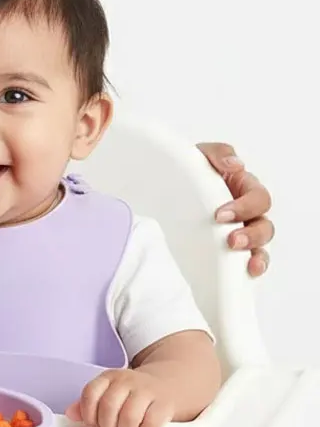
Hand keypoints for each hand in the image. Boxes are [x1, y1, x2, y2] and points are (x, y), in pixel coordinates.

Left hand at [65, 369, 176, 426]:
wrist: (167, 384)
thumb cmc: (131, 395)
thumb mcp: (108, 393)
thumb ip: (87, 404)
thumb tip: (70, 414)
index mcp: (109, 377)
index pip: (90, 393)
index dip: (88, 413)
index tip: (94, 423)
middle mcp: (126, 380)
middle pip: (108, 407)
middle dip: (108, 424)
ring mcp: (146, 390)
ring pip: (128, 417)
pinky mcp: (164, 403)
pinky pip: (150, 424)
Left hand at [198, 142, 273, 275]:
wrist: (161, 186)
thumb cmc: (187, 170)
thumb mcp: (200, 156)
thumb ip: (218, 154)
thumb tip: (236, 165)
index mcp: (243, 188)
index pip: (258, 199)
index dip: (245, 207)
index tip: (219, 215)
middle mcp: (247, 212)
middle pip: (264, 225)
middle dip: (251, 235)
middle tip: (231, 240)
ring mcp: (239, 231)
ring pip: (261, 246)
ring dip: (256, 254)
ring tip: (244, 262)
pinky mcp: (228, 248)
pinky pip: (247, 260)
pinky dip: (251, 267)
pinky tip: (246, 273)